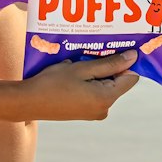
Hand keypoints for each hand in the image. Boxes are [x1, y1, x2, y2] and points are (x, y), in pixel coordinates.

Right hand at [21, 49, 139, 121]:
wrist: (28, 102)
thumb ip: (110, 63)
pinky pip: (94, 92)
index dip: (125, 62)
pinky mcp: (84, 112)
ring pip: (104, 86)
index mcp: (106, 98)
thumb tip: (133, 57)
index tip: (113, 48)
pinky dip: (87, 81)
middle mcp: (104, 109)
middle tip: (90, 52)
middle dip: (107, 66)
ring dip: (95, 72)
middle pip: (117, 82)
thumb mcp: (82, 68)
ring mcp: (94, 113)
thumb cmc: (53, 83)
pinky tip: (72, 73)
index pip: (130, 77)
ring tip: (78, 61)